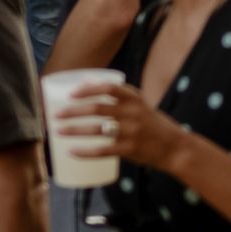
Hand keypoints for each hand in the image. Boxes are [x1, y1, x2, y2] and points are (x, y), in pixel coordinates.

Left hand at [55, 79, 186, 172]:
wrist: (174, 147)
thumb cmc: (152, 123)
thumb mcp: (139, 104)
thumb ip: (117, 95)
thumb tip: (87, 80)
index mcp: (135, 98)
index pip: (109, 88)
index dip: (88, 89)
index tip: (70, 94)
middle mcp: (133, 113)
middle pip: (97, 109)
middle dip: (73, 112)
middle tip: (56, 116)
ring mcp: (131, 132)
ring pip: (97, 130)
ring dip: (74, 130)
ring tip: (58, 132)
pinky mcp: (129, 149)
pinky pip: (102, 151)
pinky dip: (85, 151)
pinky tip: (71, 151)